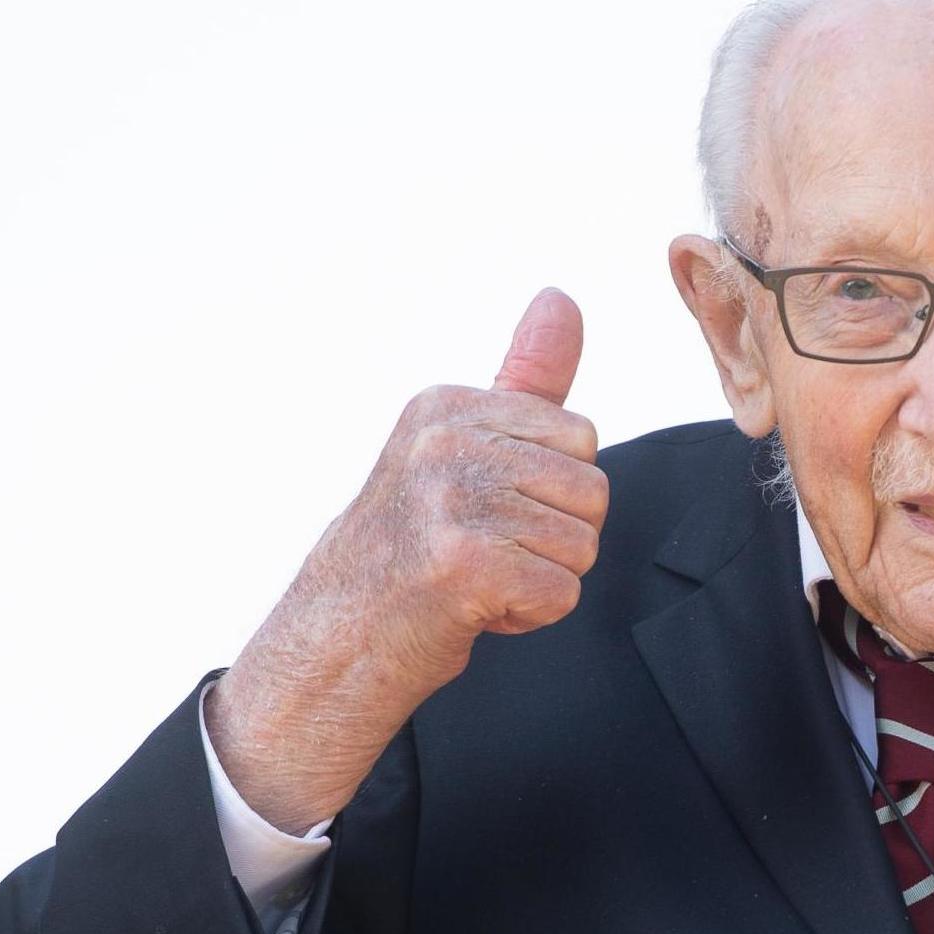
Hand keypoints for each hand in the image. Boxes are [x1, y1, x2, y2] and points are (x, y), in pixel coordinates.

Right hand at [206, 289, 608, 832]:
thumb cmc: (414, 543)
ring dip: (541, 580)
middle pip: (593, 492)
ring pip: (582, 546)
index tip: (486, 510)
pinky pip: (562, 592)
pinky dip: (529, 616)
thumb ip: (525, 379)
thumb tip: (562, 297)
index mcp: (447, 405)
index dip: (551, 491)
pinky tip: (476, 609)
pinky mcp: (464, 563)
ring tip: (478, 579)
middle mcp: (444, 442)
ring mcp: (450, 500)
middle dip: (554, 538)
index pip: (582, 438)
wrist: (341, 635)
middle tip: (484, 551)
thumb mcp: (466, 444)